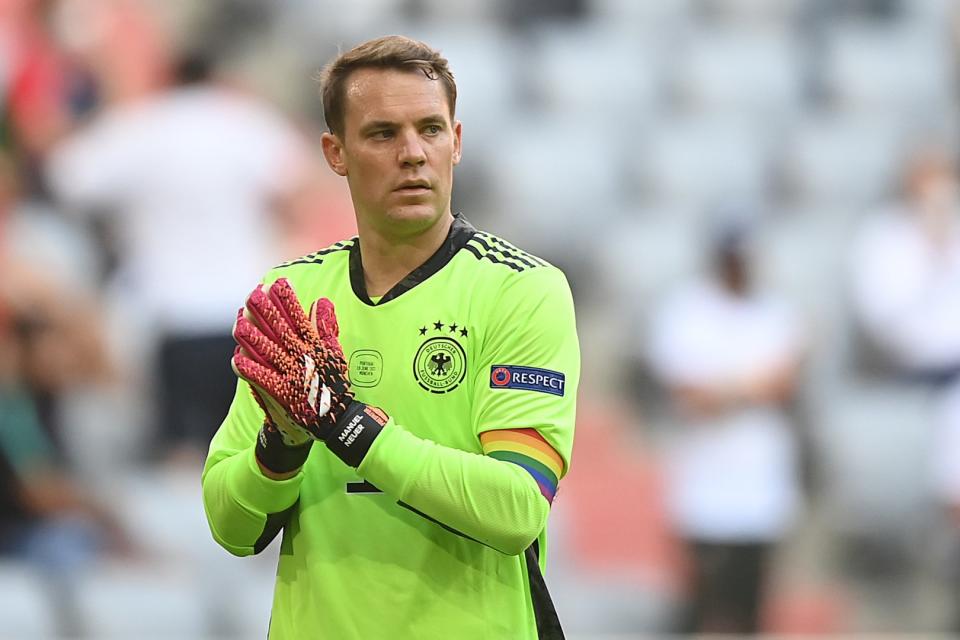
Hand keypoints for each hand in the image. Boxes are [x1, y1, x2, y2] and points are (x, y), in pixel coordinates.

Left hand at [231, 278, 353, 440]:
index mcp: (314, 346)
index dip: (288, 301)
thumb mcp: (333, 351)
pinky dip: (251, 370)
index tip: (277, 283)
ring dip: (253, 339)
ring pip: (269, 352)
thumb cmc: (332, 383)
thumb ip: (326, 326)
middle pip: (281, 331)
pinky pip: (263, 379)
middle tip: (252, 296)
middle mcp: (302, 357)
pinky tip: (237, 359)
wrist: (334, 418)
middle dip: (266, 313)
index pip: (299, 318)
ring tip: (239, 325)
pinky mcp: (283, 393)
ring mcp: (292, 375)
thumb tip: (321, 301)